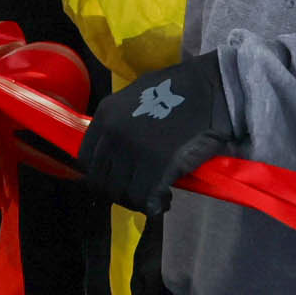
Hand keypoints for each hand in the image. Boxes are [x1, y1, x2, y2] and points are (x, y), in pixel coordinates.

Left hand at [79, 53, 235, 213]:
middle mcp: (113, 134)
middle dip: (118, 193)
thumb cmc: (178, 89)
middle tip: (136, 194)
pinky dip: (155, 205)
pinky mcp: (158, 165)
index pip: (85, 160)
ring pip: (123, 193)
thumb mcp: (135, 97)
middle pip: (101, 181)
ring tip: (153, 197)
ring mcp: (134, 151)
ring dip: (137, 201)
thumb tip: (113, 151)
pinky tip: (165, 200)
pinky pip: (146, 198)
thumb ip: (118, 123)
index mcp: (105, 116)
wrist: (211, 89)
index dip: (99, 176)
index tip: (115, 181)